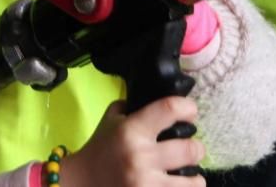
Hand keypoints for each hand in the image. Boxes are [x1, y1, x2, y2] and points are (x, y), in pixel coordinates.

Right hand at [59, 97, 205, 186]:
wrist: (78, 183)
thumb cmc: (99, 150)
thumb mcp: (112, 120)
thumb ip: (134, 106)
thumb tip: (160, 97)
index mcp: (132, 130)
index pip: (170, 109)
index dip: (188, 108)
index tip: (190, 112)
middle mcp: (141, 156)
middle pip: (191, 149)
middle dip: (196, 148)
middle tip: (192, 149)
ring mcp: (146, 183)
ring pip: (193, 180)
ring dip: (194, 176)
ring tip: (189, 174)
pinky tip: (179, 185)